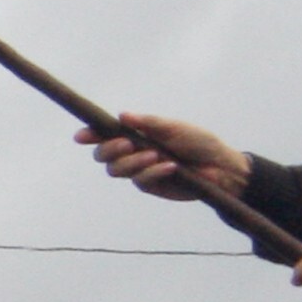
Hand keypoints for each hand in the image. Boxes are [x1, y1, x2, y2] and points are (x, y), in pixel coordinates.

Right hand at [90, 111, 249, 202]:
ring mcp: (139, 170)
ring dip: (133, 161)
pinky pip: (140, 181)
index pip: (106, 134)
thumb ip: (148, 124)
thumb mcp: (174, 128)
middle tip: (127, 143)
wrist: (219, 166)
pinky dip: (153, 172)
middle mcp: (133, 152)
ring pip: (116, 170)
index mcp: (136, 133)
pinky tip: (171, 167)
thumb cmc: (199, 142)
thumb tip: (122, 116)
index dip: (90, 135)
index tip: (81, 136)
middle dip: (109, 149)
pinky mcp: (150, 185)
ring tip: (155, 155)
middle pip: (102, 156)